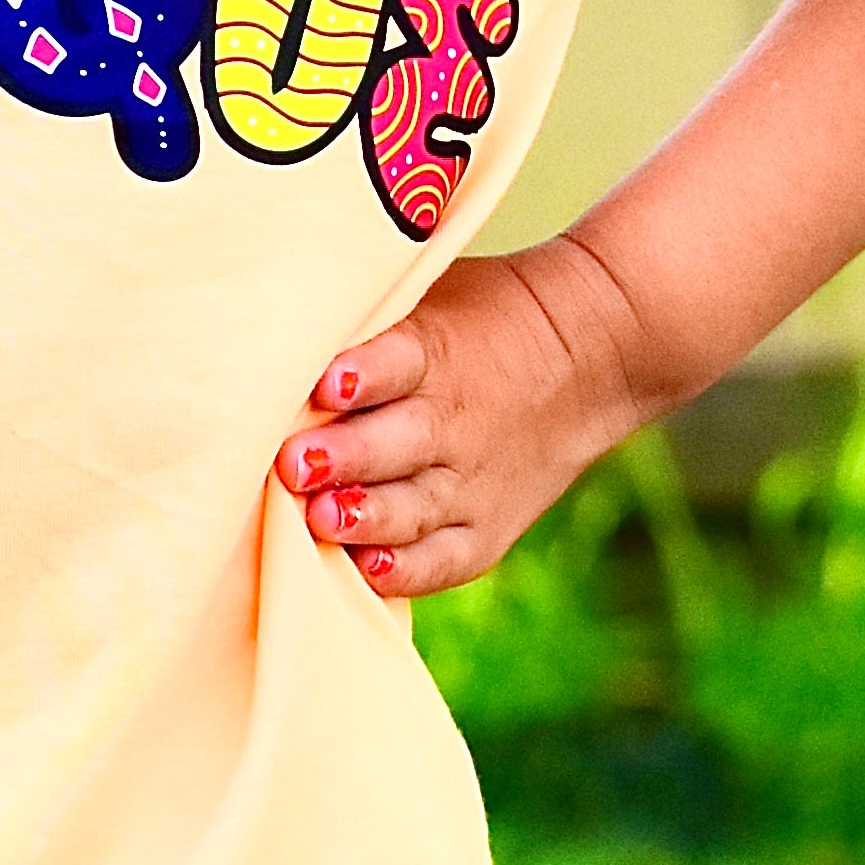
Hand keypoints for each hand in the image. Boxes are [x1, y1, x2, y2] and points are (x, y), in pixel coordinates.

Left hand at [274, 234, 649, 603]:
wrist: (589, 351)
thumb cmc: (476, 318)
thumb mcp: (429, 294)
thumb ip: (366, 317)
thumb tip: (275, 316)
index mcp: (436, 353)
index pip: (396, 363)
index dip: (361, 375)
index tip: (324, 384)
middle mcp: (455, 421)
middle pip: (397, 443)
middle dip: (345, 457)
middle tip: (296, 463)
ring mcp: (472, 480)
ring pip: (415, 507)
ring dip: (368, 516)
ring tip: (323, 518)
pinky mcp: (486, 527)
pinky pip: (446, 557)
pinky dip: (410, 567)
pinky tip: (370, 570)